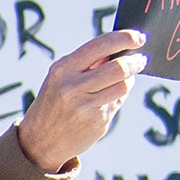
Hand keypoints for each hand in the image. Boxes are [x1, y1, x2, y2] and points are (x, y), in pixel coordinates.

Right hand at [14, 28, 144, 172]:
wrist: (39, 141)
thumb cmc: (54, 103)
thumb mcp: (61, 78)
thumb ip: (88, 63)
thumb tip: (121, 49)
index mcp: (63, 69)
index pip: (101, 46)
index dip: (125, 38)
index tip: (138, 37)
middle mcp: (73, 87)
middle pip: (119, 68)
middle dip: (135, 61)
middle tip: (141, 59)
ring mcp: (85, 106)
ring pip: (124, 85)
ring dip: (130, 79)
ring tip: (128, 77)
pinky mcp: (97, 121)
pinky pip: (118, 102)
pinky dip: (118, 97)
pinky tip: (108, 99)